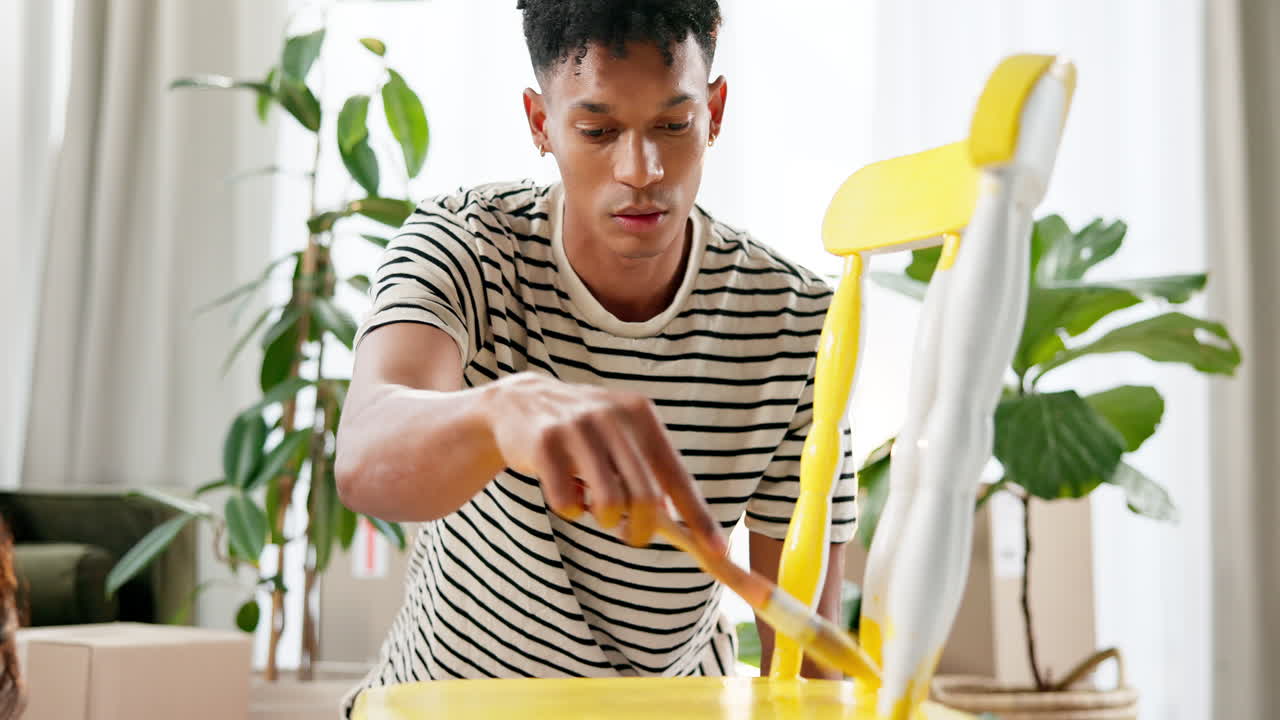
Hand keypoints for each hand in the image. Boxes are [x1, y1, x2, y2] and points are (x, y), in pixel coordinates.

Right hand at [480, 372, 726, 552]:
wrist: (519, 403)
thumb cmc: (582, 431)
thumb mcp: (620, 438)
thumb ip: (647, 471)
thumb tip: (675, 520)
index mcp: (640, 415)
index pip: (677, 475)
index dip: (698, 516)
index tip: (717, 549)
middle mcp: (613, 417)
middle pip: (645, 498)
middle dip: (641, 530)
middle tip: (631, 536)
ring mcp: (577, 428)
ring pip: (608, 504)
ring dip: (602, 518)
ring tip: (590, 502)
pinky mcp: (545, 444)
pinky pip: (567, 503)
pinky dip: (568, 508)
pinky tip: (562, 487)